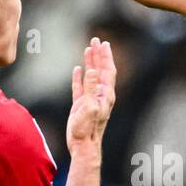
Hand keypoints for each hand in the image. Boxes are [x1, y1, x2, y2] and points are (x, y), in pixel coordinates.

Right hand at [67, 39, 115, 155]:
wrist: (83, 146)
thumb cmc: (87, 129)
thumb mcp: (89, 107)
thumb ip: (91, 88)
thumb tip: (91, 70)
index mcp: (106, 95)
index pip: (107, 71)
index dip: (105, 56)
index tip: (103, 43)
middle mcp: (100, 95)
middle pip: (101, 70)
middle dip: (99, 55)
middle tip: (96, 39)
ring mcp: (91, 99)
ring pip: (91, 76)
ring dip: (90, 62)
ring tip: (88, 49)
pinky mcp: (81, 105)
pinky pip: (81, 87)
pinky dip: (80, 77)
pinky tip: (78, 69)